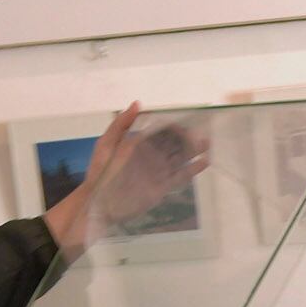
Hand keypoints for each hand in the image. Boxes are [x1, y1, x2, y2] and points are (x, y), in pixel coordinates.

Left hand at [41, 102, 209, 260]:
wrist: (98, 203)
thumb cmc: (100, 172)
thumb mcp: (107, 144)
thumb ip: (121, 124)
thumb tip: (137, 104)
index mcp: (140, 144)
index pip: (160, 131)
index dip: (172, 126)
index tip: (183, 122)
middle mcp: (152, 156)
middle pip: (174, 144)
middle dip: (188, 137)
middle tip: (200, 133)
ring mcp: (158, 172)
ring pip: (181, 158)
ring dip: (194, 151)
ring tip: (207, 143)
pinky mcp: (162, 187)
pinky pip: (180, 177)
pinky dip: (193, 170)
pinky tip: (205, 162)